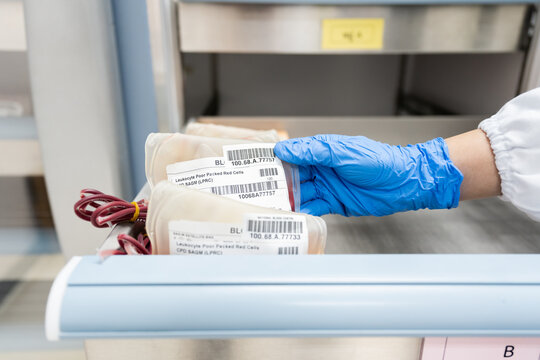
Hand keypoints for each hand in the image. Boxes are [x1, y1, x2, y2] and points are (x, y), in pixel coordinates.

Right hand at [274, 134, 462, 216]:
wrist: (403, 183)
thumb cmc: (378, 161)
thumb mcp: (343, 152)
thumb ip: (313, 151)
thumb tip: (285, 149)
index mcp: (322, 150)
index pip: (292, 154)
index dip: (275, 159)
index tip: (256, 165)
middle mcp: (321, 168)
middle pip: (292, 176)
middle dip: (277, 183)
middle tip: (259, 191)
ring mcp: (326, 186)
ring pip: (300, 193)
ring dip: (287, 200)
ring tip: (271, 206)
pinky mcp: (333, 203)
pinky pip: (312, 208)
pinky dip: (302, 212)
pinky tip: (292, 216)